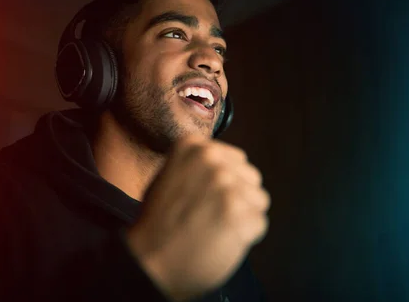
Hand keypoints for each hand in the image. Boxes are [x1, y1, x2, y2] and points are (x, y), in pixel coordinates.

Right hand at [125, 135, 269, 301]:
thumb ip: (199, 165)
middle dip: (238, 197)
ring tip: (213, 228)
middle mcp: (211, 160)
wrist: (149, 262)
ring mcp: (225, 186)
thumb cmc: (159, 224)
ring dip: (242, 217)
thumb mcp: (170, 176)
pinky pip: (259, 224)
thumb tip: (229, 165)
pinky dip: (245, 237)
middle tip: (209, 216)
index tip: (204, 198)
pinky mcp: (238, 214)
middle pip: (252, 178)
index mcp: (194, 147)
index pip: (237, 160)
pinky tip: (219, 241)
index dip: (225, 183)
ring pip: (259, 200)